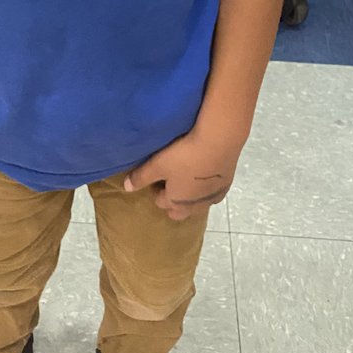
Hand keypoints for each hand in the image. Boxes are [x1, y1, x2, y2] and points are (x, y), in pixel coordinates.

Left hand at [123, 128, 242, 221]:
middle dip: (173, 200)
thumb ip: (141, 177)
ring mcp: (212, 197)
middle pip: (180, 210)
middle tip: (170, 180)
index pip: (161, 203)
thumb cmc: (184, 154)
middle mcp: (194, 205)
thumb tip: (126, 188)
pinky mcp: (226, 186)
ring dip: (191, 196)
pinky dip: (207, 188)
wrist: (219, 142)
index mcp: (176, 201)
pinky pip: (213, 193)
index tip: (155, 176)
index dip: (156, 190)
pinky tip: (206, 173)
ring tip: (188, 175)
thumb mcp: (158, 164)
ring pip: (198, 204)